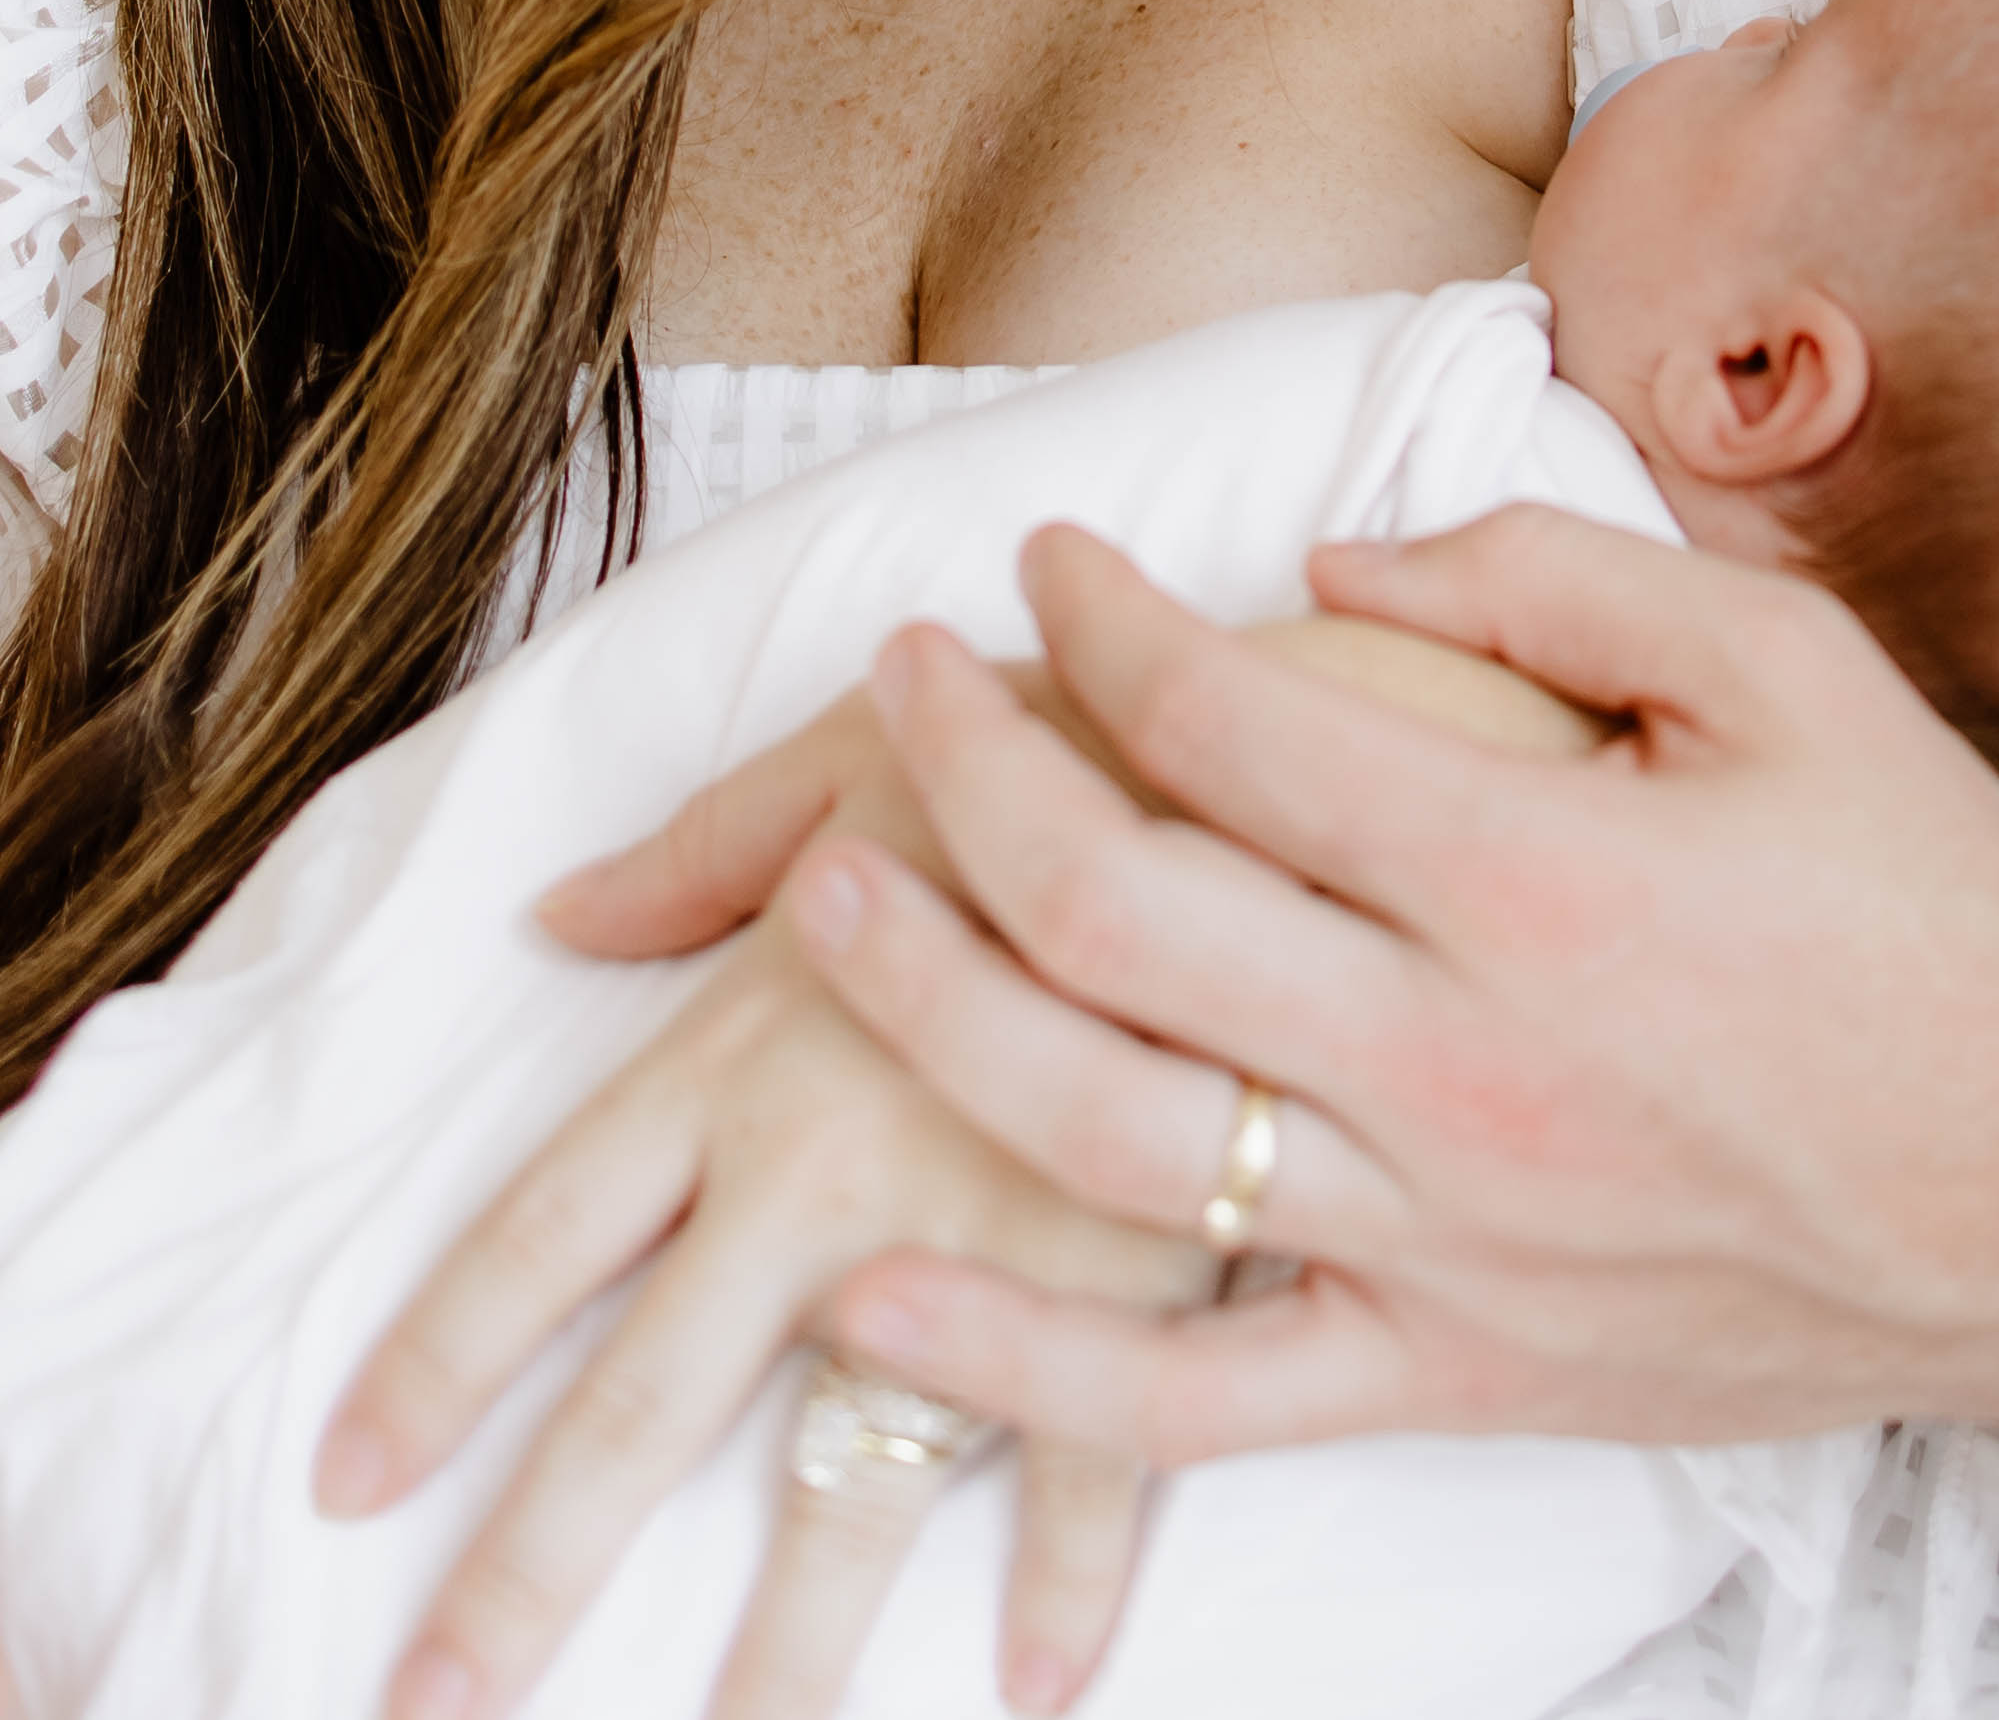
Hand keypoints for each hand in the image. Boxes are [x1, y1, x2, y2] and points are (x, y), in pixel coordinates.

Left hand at [316, 687, 1208, 1719]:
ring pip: (846, 1482)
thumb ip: (701, 849)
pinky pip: (1092, 1463)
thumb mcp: (855, 755)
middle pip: (643, 1405)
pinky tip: (1039, 1684)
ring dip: (784, 1646)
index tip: (348, 1481)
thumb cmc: (1062, 735)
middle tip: (436, 1702)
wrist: (1290, 757)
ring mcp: (982, 1236)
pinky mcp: (1138, 1269)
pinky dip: (1071, 1584)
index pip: (543, 1233)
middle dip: (528, 1570)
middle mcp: (831, 1166)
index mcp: (743, 1045)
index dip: (435, 1359)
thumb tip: (560, 909)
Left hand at [780, 513, 1998, 1463]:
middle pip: (1116, 908)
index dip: (1100, 623)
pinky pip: (1188, 1396)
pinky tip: (874, 1290)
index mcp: (1534, 868)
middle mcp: (1455, 1059)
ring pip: (1102, 1133)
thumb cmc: (1924, 904)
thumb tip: (1333, 550)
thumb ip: (1550, 575)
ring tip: (821, 901)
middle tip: (897, 676)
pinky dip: (1014, 1361)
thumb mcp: (1780, 666)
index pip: (1231, 719)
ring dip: (929, 1005)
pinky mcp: (1448, 1370)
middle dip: (965, 771)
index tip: (1037, 560)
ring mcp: (1438, 1237)